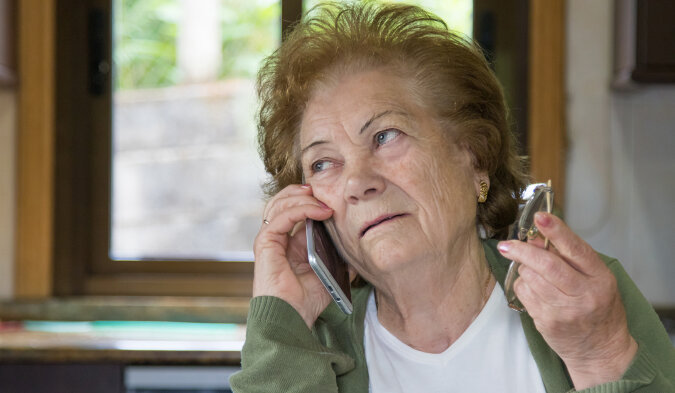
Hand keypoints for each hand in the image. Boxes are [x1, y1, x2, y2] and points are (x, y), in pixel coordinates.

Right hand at [253, 184, 334, 328]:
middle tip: (323, 190)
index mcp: (290, 242)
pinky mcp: (265, 243)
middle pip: (283, 201)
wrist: (292, 318)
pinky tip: (319, 211)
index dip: (310, 198)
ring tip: (323, 201)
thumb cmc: (307, 301)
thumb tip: (358, 244)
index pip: (294, 208)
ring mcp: (269, 240)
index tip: (332, 197)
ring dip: (303, 198)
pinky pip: (281, 217)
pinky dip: (300, 209)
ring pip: (279, 204)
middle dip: (302, 192)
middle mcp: (277, 238)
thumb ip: (340, 256)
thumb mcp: (331, 272)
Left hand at [497, 212, 637, 389]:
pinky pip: (524, 294)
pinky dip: (522, 285)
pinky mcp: (547, 322)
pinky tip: (532, 288)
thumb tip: (537, 238)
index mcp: (600, 278)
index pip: (576, 249)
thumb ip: (570, 258)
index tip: (540, 217)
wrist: (600, 350)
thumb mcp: (596, 279)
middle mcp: (584, 294)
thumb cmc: (598, 309)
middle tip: (507, 245)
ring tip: (529, 270)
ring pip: (531, 278)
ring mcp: (565, 310)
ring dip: (523, 268)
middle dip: (523, 250)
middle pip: (547, 264)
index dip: (557, 231)